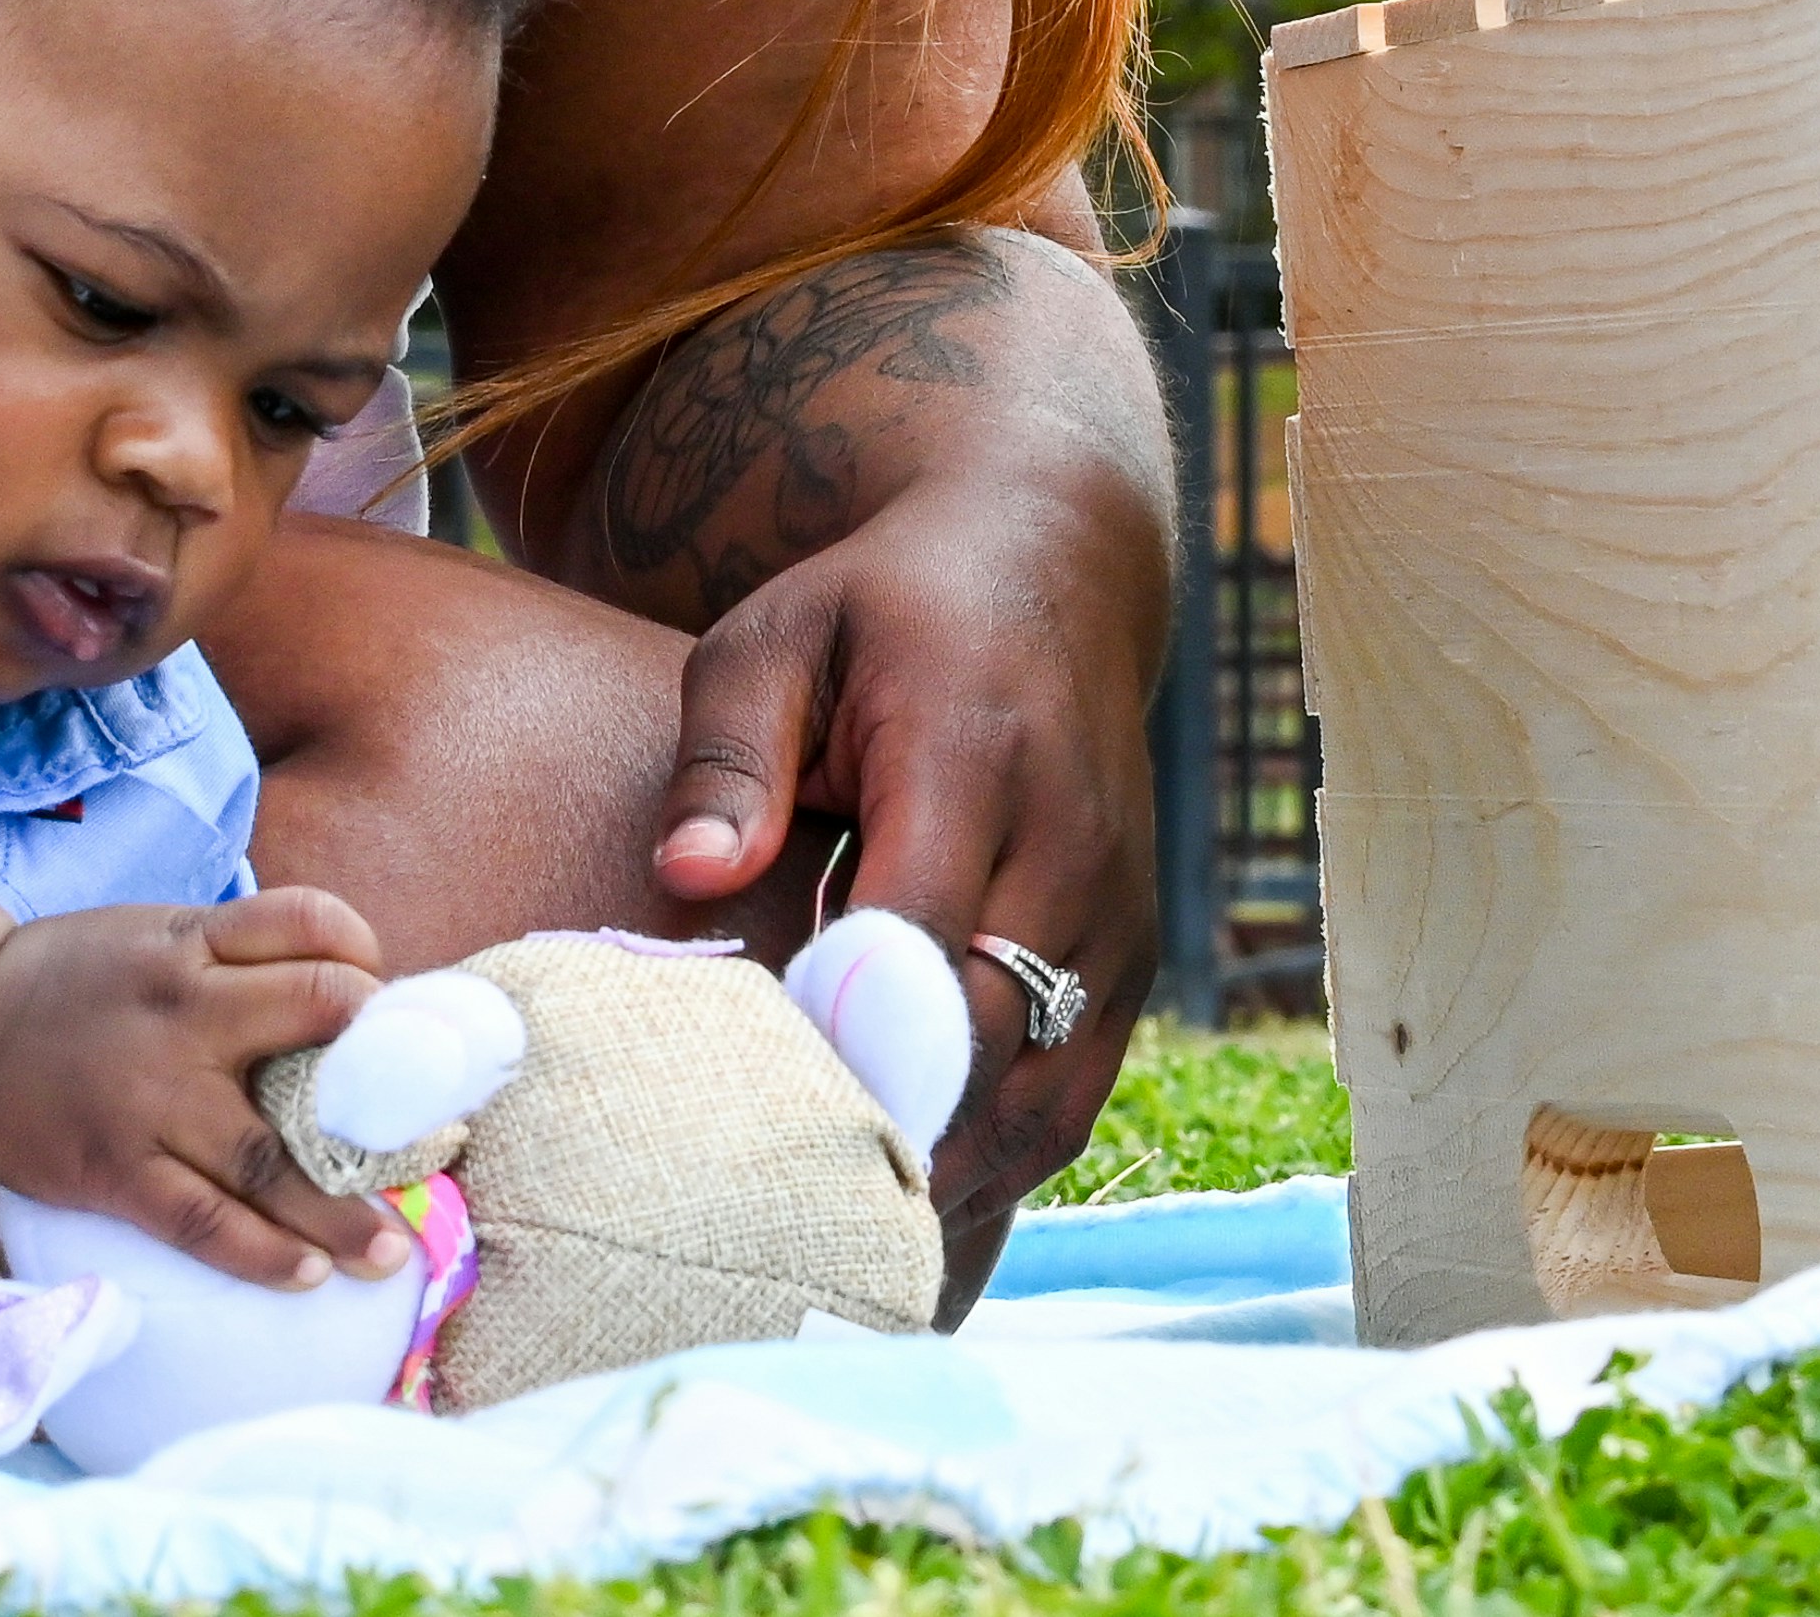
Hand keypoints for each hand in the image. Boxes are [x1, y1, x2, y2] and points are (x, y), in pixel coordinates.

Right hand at [0, 889, 412, 1291]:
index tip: (390, 1014)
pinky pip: (203, 1222)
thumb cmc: (75, 983)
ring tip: (390, 1251)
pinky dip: (261, 1254)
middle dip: (385, 1077)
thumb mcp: (157, 936)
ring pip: (270, 1157)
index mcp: (198, 943)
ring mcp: (152, 1099)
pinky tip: (308, 1276)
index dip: (368, 962)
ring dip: (342, 1209)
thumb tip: (348, 1005)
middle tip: (427, 1134)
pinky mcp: (115, 1170)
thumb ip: (239, 961)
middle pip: (317, 1018)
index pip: (312, 925)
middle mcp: (187, 1012)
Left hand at [651, 461, 1166, 1282]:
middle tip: (765, 1227)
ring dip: (946, 1178)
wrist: (1049, 567)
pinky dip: (995, 1164)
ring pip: (1045, 1097)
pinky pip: (1073, 1097)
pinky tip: (906, 1214)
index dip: (841, 1044)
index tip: (747, 1123)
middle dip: (886, 1140)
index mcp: (973, 755)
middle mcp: (1070, 845)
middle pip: (987, 1043)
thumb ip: (727, 753)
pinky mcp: (1133, 961)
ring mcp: (1118, 914)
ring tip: (830, 1252)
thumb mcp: (772, 634)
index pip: (916, 938)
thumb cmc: (877, 611)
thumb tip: (687, 877)